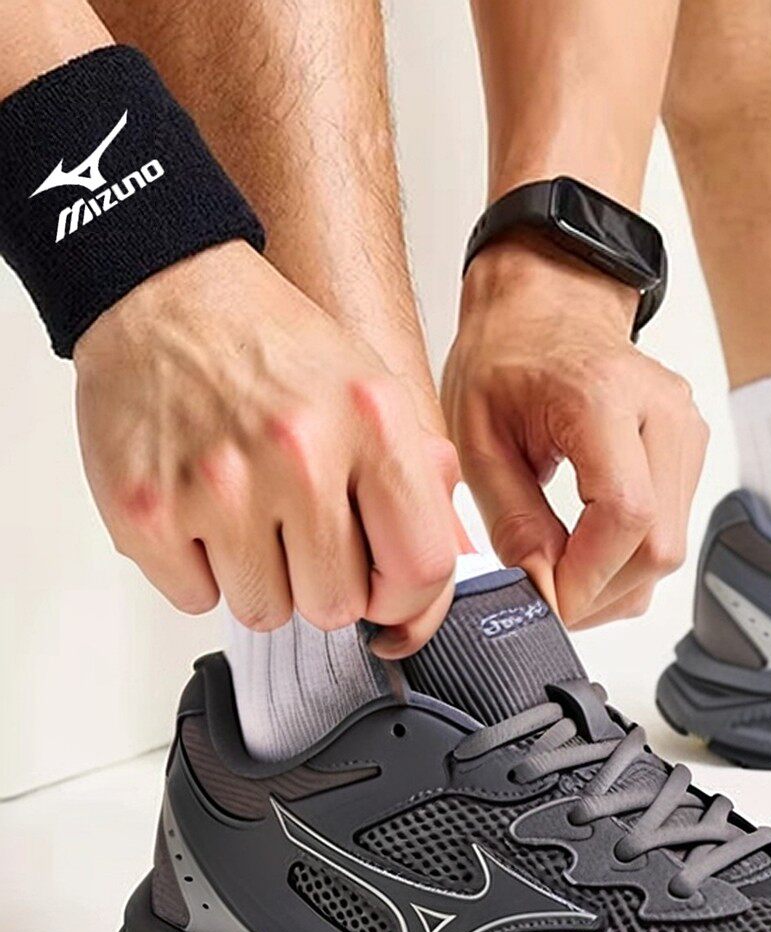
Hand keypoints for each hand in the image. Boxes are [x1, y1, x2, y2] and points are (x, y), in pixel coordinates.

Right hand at [74, 241, 462, 655]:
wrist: (164, 290)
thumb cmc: (275, 349)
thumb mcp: (377, 394)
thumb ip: (420, 484)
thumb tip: (436, 582)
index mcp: (372, 423)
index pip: (421, 568)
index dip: (405, 596)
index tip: (384, 586)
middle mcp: (299, 453)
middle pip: (337, 606)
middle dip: (322, 582)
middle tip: (299, 528)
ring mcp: (220, 484)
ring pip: (265, 612)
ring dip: (260, 580)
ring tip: (248, 512)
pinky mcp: (146, 509)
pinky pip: (195, 598)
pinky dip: (197, 570)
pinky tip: (200, 510)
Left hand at [441, 235, 707, 627]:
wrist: (546, 305)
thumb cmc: (507, 356)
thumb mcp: (478, 439)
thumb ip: (512, 520)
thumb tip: (544, 591)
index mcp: (602, 396)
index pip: (627, 514)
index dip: (590, 575)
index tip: (549, 600)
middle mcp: (661, 412)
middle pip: (660, 544)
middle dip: (602, 592)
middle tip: (550, 598)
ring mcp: (687, 431)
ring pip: (671, 550)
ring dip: (617, 584)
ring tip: (563, 575)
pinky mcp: (691, 452)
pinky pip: (671, 532)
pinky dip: (629, 560)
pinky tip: (589, 552)